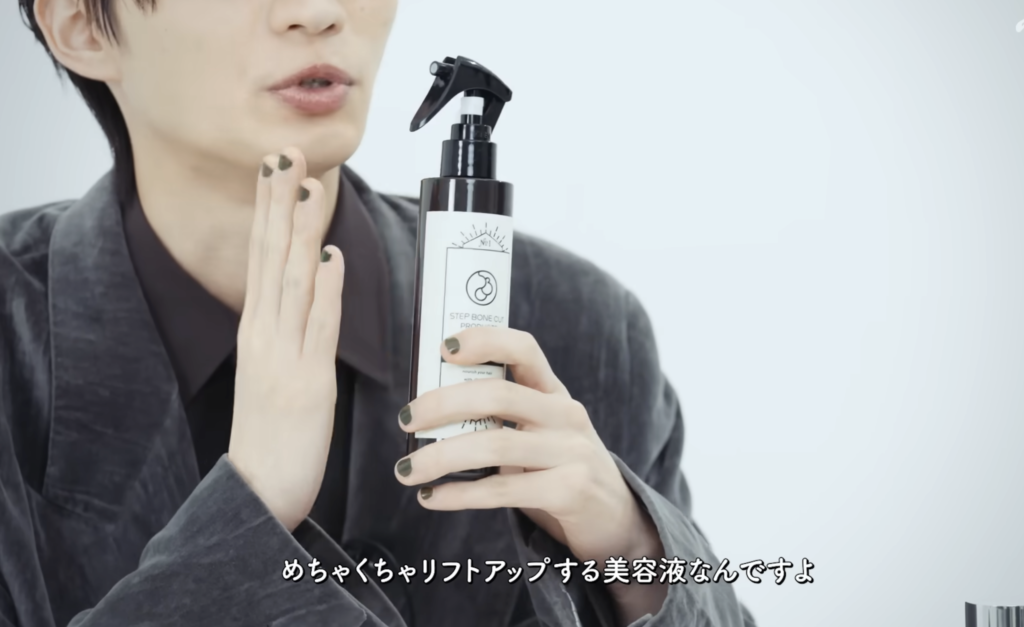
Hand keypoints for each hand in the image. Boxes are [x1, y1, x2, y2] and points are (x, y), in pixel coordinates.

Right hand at [228, 148, 343, 531]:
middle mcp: (263, 334)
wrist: (258, 490)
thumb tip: (321, 269)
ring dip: (300, 232)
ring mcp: (282, 356)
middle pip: (270, 256)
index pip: (263, 256)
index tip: (278, 167)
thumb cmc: (273, 430)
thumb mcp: (278, 366)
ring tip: (306, 187)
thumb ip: (297, 318)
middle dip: (278, 203)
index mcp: (257, 329)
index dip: (271, 210)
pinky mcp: (306, 382)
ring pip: (291, 281)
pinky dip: (325, 290)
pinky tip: (331, 256)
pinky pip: (317, 327)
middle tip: (285, 153)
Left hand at [393, 327, 666, 621]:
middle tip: (406, 420)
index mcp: (554, 392)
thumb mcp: (541, 431)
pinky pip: (501, 490)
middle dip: (442, 405)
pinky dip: (458, 495)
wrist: (615, 517)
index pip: (524, 348)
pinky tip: (432, 498)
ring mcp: (571, 453)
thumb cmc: (559, 467)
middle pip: (498, 396)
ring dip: (440, 457)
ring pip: (494, 446)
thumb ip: (501, 416)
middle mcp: (565, 415)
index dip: (485, 341)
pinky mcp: (569, 492)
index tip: (445, 347)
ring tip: (407, 470)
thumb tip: (427, 410)